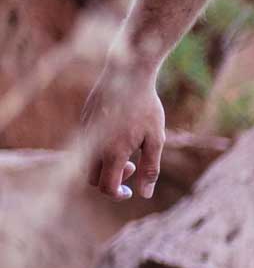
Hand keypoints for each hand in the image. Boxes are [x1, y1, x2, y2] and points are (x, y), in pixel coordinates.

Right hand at [79, 61, 165, 200]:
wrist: (128, 74)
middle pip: (93, 178)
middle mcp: (94, 144)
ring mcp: (85, 132)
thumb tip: (145, 194)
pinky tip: (117, 134)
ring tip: (126, 150)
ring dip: (103, 166)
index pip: (106, 187)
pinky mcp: (83, 120)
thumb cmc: (146, 107)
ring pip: (87, 163)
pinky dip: (98, 149)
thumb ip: (150, 168)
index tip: (130, 191)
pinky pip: (86, 144)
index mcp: (113, 152)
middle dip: (110, 180)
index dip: (118, 194)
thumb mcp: (155, 139)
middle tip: (131, 165)